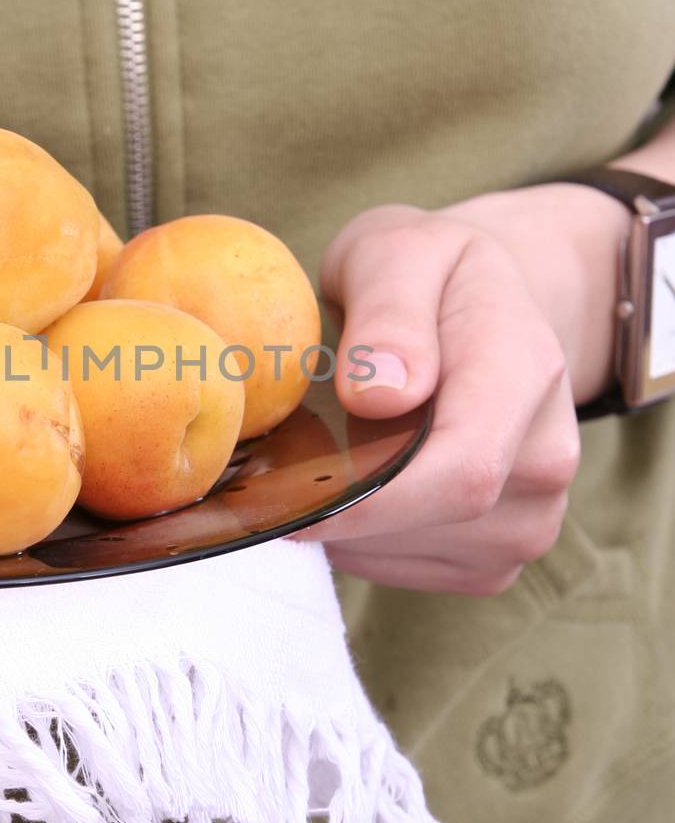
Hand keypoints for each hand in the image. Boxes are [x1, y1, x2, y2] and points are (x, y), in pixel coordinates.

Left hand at [295, 185, 627, 594]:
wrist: (479, 310)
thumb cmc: (425, 276)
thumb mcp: (397, 251)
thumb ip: (389, 310)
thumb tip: (379, 394)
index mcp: (527, 370)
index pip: (463, 468)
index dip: (370, 499)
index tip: (285, 493)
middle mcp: (548, 455)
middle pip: (432, 518)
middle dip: (339, 503)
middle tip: (275, 459)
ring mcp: (531, 516)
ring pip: (409, 553)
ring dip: (343, 522)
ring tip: (319, 459)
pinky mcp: (496, 558)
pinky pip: (405, 571)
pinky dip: (357, 541)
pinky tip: (350, 487)